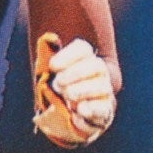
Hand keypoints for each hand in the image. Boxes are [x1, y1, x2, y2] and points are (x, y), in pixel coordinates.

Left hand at [33, 31, 116, 147]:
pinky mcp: (106, 111)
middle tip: (58, 83)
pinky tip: (77, 111)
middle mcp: (99, 72)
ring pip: (102, 87)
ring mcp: (105, 91)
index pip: (83, 49)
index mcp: (85, 57)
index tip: (52, 66)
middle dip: (75, 74)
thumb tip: (48, 41)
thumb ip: (47, 56)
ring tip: (67, 96)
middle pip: (96, 65)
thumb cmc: (60, 86)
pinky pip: (104, 109)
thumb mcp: (50, 72)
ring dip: (81, 91)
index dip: (68, 55)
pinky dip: (90, 110)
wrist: (72, 109)